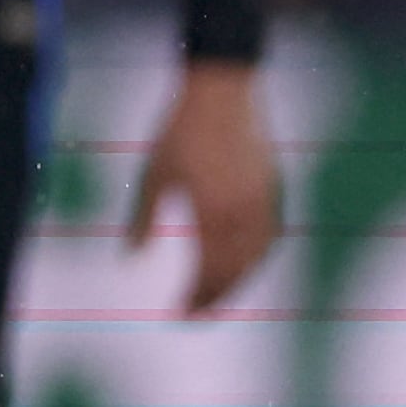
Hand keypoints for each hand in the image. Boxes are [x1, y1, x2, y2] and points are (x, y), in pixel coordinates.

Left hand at [131, 61, 281, 311]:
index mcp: (214, 214)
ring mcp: (265, 204)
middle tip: (194, 315)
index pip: (207, 273)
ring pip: (256, 260)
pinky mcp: (275, 191)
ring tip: (214, 296)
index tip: (178, 315)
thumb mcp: (153, 174)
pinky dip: (255, 259)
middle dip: (215, 298)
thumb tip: (130, 258)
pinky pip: (269, 239)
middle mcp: (245, 216)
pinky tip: (240, 264)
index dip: (194, 298)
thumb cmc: (179, 131)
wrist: (222, 91)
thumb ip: (143, 220)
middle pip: (234, 273)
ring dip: (236, 282)